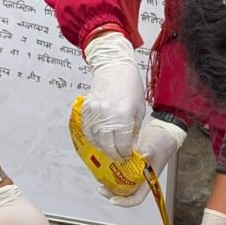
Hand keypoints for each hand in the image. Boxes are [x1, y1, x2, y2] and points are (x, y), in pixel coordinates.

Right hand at [82, 32, 145, 158]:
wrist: (114, 67)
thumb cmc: (130, 86)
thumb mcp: (139, 109)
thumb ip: (134, 130)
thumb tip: (130, 147)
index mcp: (123, 116)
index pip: (123, 144)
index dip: (125, 153)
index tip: (127, 156)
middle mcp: (107, 116)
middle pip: (108, 146)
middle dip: (114, 154)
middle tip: (119, 157)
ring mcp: (94, 113)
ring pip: (96, 140)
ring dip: (103, 147)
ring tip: (110, 148)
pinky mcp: (86, 110)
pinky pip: (88, 131)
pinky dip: (94, 138)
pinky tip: (101, 139)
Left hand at [102, 117, 186, 206]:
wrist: (161, 132)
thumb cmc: (162, 143)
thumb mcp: (155, 148)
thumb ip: (148, 152)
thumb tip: (142, 155)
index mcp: (148, 181)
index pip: (136, 198)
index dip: (125, 202)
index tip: (113, 200)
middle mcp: (140, 179)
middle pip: (124, 193)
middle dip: (111, 193)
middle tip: (101, 188)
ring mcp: (133, 172)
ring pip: (119, 184)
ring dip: (109, 184)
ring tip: (99, 179)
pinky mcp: (128, 164)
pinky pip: (117, 171)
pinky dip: (110, 172)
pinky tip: (102, 167)